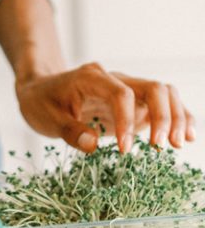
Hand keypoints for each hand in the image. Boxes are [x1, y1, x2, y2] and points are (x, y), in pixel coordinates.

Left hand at [15, 62, 195, 153]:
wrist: (40, 90)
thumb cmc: (42, 102)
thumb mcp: (45, 117)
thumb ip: (69, 130)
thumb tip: (92, 145)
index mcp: (92, 78)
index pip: (122, 94)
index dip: (128, 121)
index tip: (124, 150)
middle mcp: (116, 79)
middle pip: (153, 88)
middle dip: (163, 116)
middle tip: (160, 147)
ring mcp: (128, 89)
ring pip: (164, 94)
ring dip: (176, 117)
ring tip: (176, 144)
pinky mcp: (135, 103)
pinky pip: (163, 105)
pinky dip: (178, 117)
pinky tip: (187, 137)